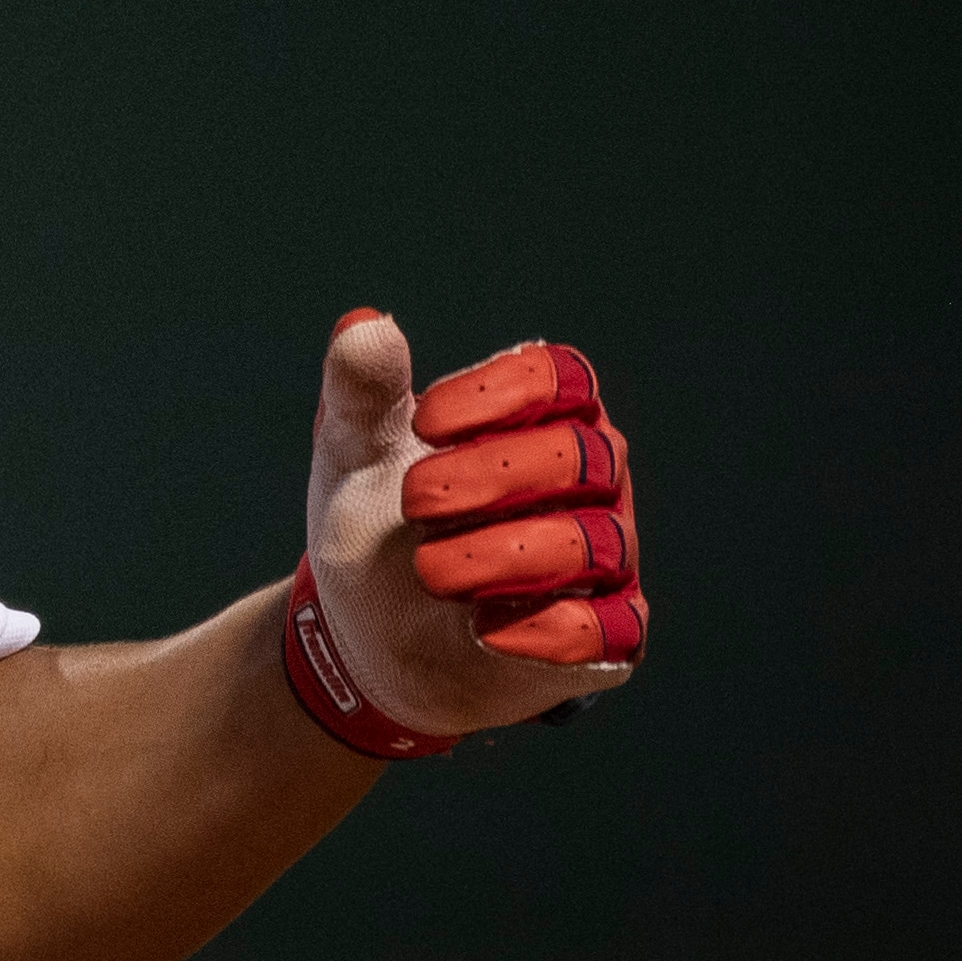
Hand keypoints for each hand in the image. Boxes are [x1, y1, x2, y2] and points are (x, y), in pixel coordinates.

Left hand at [302, 311, 646, 740]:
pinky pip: (606, 628)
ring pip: (595, 542)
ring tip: (430, 571)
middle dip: (495, 474)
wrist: (368, 632)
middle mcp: (588, 480)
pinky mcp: (603, 635)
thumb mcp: (355, 454)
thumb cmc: (378, 522)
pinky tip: (483, 628)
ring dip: (505, 554)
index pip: (559, 378)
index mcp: (540, 417)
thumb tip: (364, 325)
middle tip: (415, 501)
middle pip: (583, 454)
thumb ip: (360, 391)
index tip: (423, 422)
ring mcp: (603, 557)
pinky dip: (546, 628)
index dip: (498, 392)